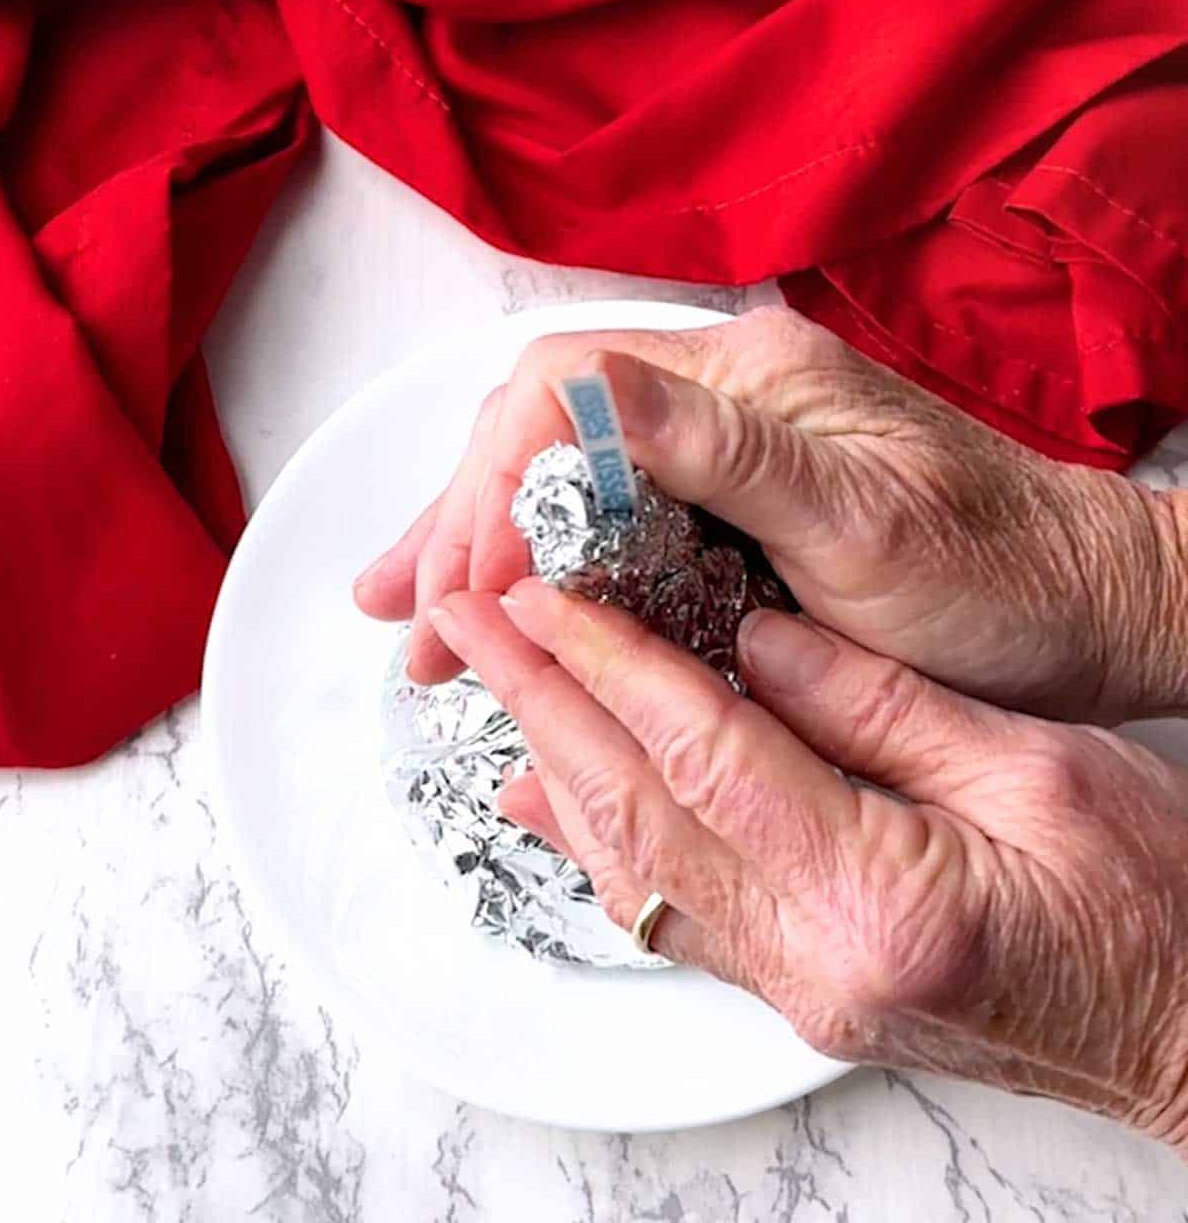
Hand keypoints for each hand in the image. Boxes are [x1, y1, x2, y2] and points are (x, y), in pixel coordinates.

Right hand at [356, 306, 1187, 722]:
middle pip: (547, 426)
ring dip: (483, 540)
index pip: (568, 390)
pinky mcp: (731, 497)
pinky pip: (609, 512)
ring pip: (565, 469)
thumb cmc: (995, 577)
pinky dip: (543, 562)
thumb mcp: (865, 525)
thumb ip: (730, 452)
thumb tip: (596, 387)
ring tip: (409, 615)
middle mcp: (725, 392)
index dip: (498, 483)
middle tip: (406, 618)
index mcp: (749, 376)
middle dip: (463, 518)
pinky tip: (503, 606)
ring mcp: (726, 443)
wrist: (1081, 606)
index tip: (471, 584)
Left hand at [428, 582, 1187, 1151]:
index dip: (612, 663)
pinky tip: (556, 800)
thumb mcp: (1039, 765)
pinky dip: (601, 843)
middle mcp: (817, 960)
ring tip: (493, 686)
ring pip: (634, 871)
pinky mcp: (803, 995)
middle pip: (636, 814)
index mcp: (883, 894)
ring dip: (552, 766)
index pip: (704, 755)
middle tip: (470, 620)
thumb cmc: (1152, 899)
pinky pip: (670, 916)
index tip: (542, 594)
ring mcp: (801, 991)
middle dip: (540, 704)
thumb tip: (753, 634)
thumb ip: (878, 701)